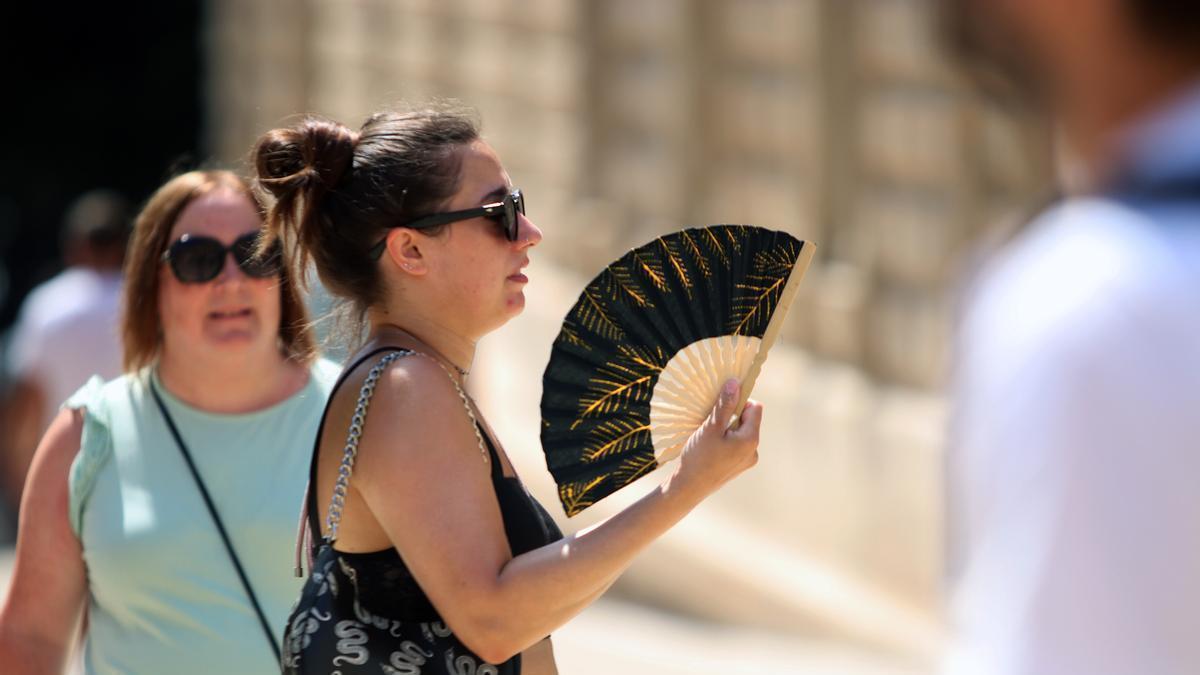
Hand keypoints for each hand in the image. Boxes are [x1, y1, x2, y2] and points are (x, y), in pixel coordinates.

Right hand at [672, 379, 762, 498]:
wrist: (689, 488)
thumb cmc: (699, 456)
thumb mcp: (711, 427)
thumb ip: (725, 404)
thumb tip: (735, 382)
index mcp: (751, 439)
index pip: (755, 408)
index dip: (740, 401)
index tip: (722, 405)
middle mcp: (754, 451)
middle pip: (748, 420)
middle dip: (732, 416)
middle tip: (711, 422)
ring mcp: (747, 461)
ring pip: (741, 433)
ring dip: (727, 429)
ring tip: (709, 437)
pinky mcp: (738, 467)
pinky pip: (736, 446)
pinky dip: (726, 442)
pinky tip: (710, 448)